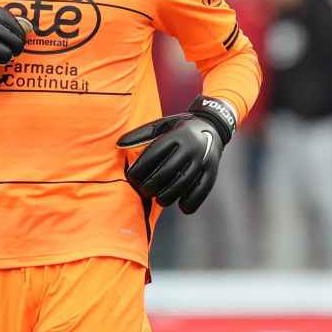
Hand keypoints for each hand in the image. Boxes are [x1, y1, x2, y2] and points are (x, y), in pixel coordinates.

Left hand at [117, 96, 236, 213]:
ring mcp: (204, 159)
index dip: (141, 167)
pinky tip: (181, 206)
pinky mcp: (213, 170)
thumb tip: (119, 144)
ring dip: (169, 195)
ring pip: (184, 182)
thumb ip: (141, 134)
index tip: (131, 178)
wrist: (213, 125)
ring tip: (160, 200)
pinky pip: (202, 189)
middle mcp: (192, 147)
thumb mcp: (162, 125)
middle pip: (169, 170)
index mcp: (177, 135)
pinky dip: (192, 201)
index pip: (155, 153)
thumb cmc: (179, 128)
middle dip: (153, 184)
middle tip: (144, 191)